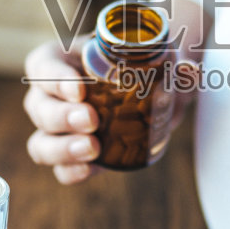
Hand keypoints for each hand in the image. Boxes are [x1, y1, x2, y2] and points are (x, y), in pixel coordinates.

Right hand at [22, 38, 199, 183]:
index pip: (42, 66)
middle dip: (62, 116)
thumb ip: (175, 62)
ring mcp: (58, 129)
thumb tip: (191, 72)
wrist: (154, 90)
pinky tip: (90, 170)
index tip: (80, 89)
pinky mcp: (73, 154)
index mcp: (61, 60)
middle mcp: (51, 95)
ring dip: (62, 148)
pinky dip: (70, 171)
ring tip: (92, 149)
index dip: (54, 78)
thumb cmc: (144, 63)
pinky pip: (60, 168)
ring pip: (41, 142)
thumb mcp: (159, 57)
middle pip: (39, 107)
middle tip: (92, 120)